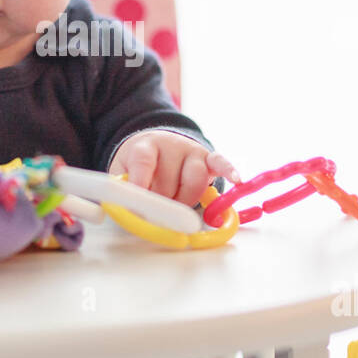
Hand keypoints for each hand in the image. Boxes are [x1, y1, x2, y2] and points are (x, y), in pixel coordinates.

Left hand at [107, 130, 241, 207]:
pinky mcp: (209, 159)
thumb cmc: (138, 167)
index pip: (144, 161)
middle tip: (155, 208)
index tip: (139, 201)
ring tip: (174, 204)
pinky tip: (236, 180)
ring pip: (195, 181)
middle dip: (162, 200)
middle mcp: (171, 145)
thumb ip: (124, 189)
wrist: (155, 146)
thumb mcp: (122, 173)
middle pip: (170, 179)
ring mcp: (192, 151)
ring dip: (185, 200)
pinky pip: (221, 164)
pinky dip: (229, 172)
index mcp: (145, 146)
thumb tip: (130, 211)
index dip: (140, 182)